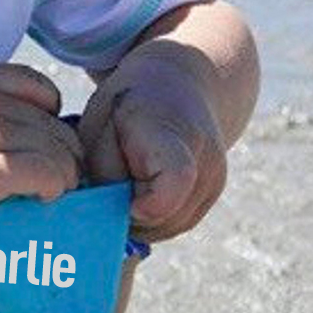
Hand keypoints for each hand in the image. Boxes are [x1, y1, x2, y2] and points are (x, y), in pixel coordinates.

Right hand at [0, 63, 81, 226]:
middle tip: (57, 178)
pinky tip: (45, 199)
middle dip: (64, 153)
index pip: (37, 86)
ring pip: (60, 150)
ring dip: (65, 175)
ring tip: (54, 193)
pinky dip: (56, 187)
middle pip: (55, 124)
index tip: (43, 140)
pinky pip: (50, 174)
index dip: (50, 115)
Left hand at [78, 53, 227, 242]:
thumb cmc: (124, 109)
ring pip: (168, 228)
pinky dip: (152, 218)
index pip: (174, 184)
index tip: (122, 198)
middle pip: (163, 219)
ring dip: (139, 219)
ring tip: (126, 184)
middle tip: (112, 185)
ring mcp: (214, 181)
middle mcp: (206, 160)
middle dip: (129, 215)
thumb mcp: (98, 130)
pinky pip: (174, 225)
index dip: (143, 207)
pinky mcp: (211, 195)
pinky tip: (140, 191)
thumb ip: (103, 178)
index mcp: (174, 135)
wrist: (176, 84)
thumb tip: (108, 223)